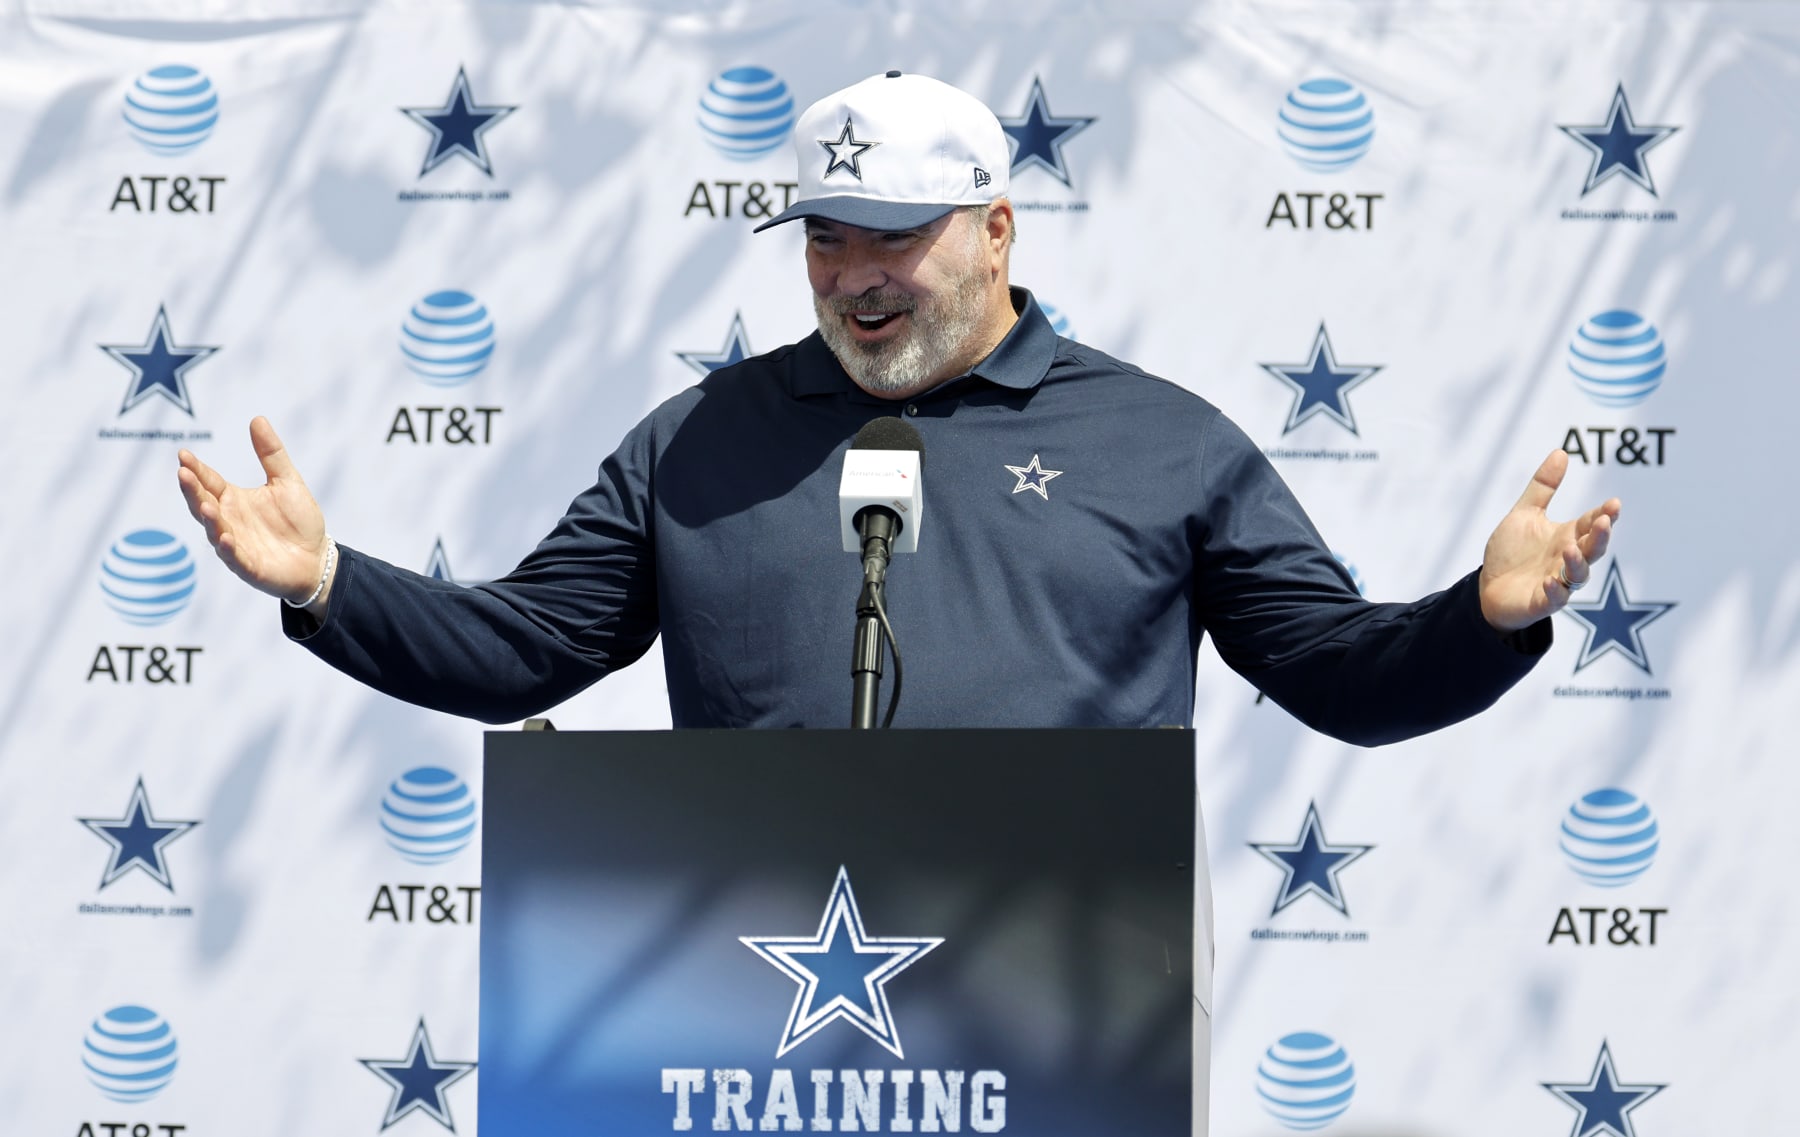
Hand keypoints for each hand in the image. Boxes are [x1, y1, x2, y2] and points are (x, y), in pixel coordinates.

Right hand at [177, 417, 330, 606]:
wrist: (317, 557)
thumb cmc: (299, 521)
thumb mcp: (287, 481)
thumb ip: (271, 454)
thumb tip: (257, 419)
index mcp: (233, 499)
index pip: (209, 481)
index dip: (196, 469)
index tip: (183, 454)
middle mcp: (228, 520)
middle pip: (203, 503)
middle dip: (192, 490)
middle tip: (183, 473)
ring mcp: (235, 544)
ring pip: (215, 530)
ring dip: (209, 518)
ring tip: (205, 504)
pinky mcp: (248, 566)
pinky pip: (234, 557)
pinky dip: (228, 548)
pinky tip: (225, 537)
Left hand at [1478, 449, 1620, 631]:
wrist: (1488, 588)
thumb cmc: (1512, 553)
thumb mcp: (1525, 514)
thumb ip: (1543, 487)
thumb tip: (1561, 452)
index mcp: (1566, 536)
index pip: (1590, 523)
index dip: (1603, 515)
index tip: (1613, 503)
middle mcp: (1567, 559)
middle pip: (1592, 548)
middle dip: (1600, 536)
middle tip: (1602, 521)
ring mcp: (1557, 582)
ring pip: (1578, 574)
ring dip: (1577, 562)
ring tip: (1570, 548)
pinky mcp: (1542, 602)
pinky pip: (1554, 599)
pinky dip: (1554, 591)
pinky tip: (1549, 581)